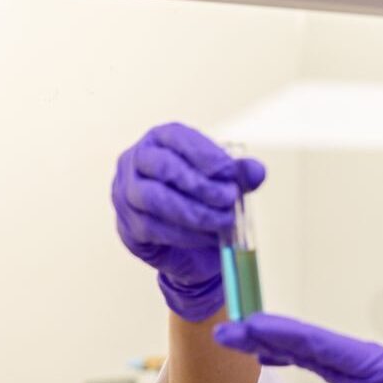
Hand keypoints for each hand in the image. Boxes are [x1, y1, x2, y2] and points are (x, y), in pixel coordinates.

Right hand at [112, 122, 265, 320]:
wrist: (187, 245)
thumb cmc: (203, 200)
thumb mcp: (224, 183)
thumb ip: (240, 174)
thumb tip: (257, 171)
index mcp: (160, 139)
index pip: (176, 137)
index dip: (205, 154)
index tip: (231, 172)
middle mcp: (135, 161)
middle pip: (163, 166)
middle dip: (200, 184)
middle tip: (230, 198)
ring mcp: (125, 193)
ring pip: (155, 199)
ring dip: (195, 212)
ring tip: (226, 221)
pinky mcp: (127, 225)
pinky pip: (153, 228)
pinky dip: (187, 234)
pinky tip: (211, 237)